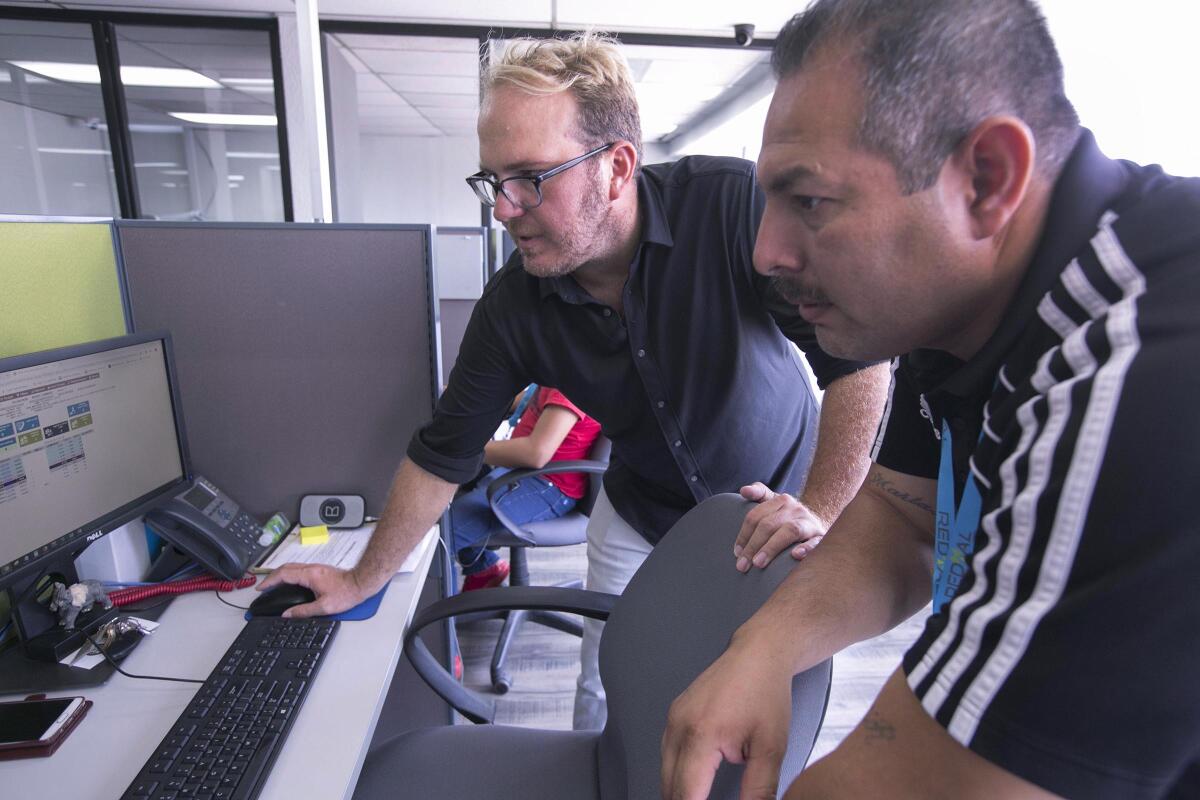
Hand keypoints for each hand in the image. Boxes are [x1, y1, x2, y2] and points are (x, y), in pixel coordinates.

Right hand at [256, 563, 370, 617]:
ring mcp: (316, 568)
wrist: (361, 583)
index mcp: (310, 575)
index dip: (270, 581)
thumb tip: (288, 615)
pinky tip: (290, 582)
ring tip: (273, 585)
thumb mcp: (324, 607)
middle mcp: (312, 568)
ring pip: (292, 567)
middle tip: (264, 587)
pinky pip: (299, 569)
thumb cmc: (346, 593)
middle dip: (272, 576)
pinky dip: (289, 574)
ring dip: (280, 574)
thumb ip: (303, 611)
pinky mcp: (320, 570)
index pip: (283, 574)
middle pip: (285, 568)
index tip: (261, 588)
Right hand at [661, 635, 793, 799]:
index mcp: (701, 735)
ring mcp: (673, 719)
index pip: (687, 794)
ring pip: (664, 772)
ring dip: (679, 792)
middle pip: (669, 787)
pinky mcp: (673, 715)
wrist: (757, 655)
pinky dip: (677, 774)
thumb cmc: (765, 694)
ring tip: (701, 799)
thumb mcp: (771, 747)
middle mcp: (679, 727)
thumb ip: (759, 788)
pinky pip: (666, 754)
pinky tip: (693, 783)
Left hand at [734, 483, 827, 571]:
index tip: (737, 552)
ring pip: (790, 531)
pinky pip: (815, 542)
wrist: (818, 523)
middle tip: (742, 565)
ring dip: (772, 547)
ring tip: (758, 563)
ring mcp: (810, 523)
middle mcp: (796, 509)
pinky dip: (806, 548)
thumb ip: (758, 493)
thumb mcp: (774, 501)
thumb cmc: (788, 516)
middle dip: (753, 545)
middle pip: (769, 524)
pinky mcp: (821, 538)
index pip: (756, 516)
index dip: (744, 534)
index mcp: (781, 500)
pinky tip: (795, 556)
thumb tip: (744, 490)